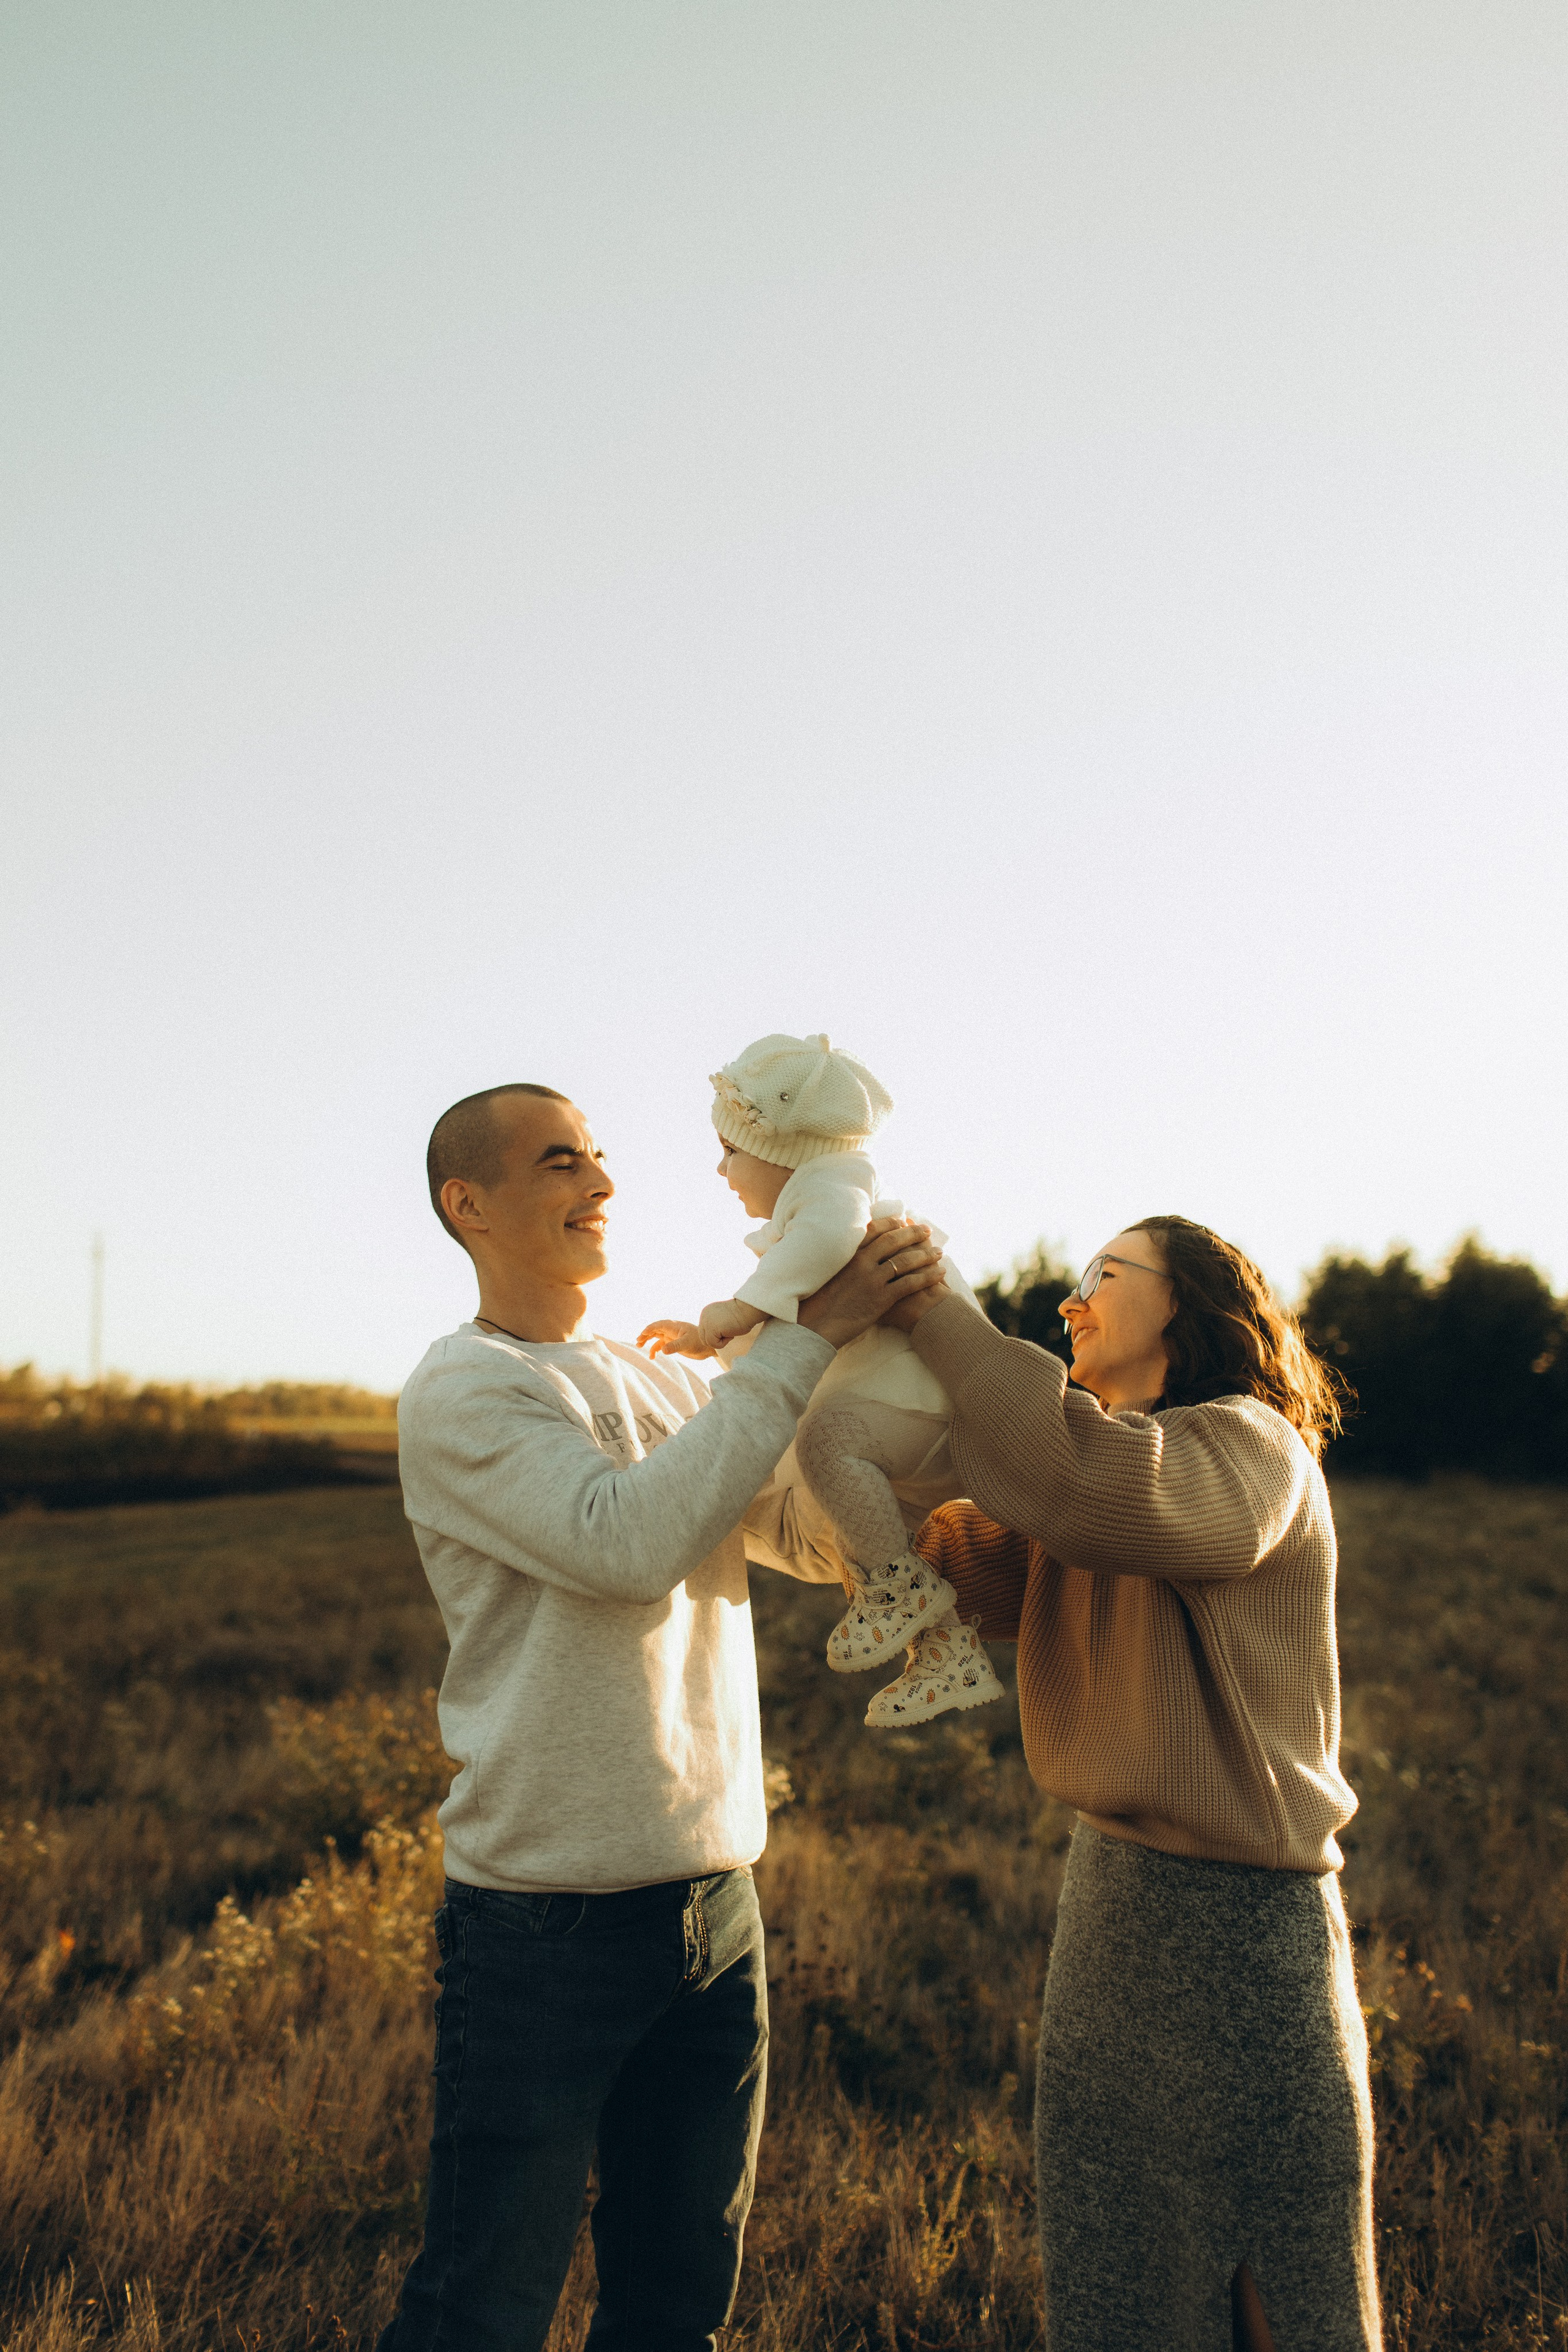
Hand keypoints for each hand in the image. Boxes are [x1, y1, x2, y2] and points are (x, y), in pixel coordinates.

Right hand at [637, 1319, 711, 1359]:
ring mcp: (671, 1337)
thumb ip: (675, 1346)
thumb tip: (662, 1350)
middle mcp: (671, 1330)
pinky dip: (655, 1350)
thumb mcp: (687, 1344)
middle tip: (638, 1342)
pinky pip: (661, 1345)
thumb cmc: (699, 1342)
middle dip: (645, 1335)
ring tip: (639, 1346)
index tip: (642, 1335)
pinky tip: (652, 1357)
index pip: (659, 1325)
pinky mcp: (673, 1344)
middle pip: (655, 1330)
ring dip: (648, 1341)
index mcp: (674, 1326)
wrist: (708, 1347)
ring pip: (656, 1337)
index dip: (649, 1329)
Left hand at [698, 1297, 768, 1351]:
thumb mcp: (723, 1319)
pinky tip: (731, 1333)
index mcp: (706, 1312)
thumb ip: (715, 1325)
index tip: (728, 1326)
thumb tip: (713, 1336)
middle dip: (717, 1339)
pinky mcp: (711, 1328)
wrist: (748, 1310)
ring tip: (730, 1331)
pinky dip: (724, 1343)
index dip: (717, 1334)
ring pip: (708, 1342)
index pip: (704, 1332)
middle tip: (729, 1331)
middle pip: (703, 1338)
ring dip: (721, 1341)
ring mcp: (706, 1322)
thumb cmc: (742, 1315)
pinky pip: (713, 1344)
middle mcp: (703, 1315)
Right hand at [797, 1217, 944, 1350]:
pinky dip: (928, 1277)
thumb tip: (843, 1254)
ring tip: (939, 1252)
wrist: (813, 1328)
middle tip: (927, 1230)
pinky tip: (940, 1274)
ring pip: (906, 1261)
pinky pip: (910, 1283)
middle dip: (914, 1233)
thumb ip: (837, 1261)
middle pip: (894, 1241)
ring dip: (926, 1255)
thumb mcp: (821, 1274)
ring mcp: (872, 1280)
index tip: (903, 1220)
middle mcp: (861, 1262)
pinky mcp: (881, 1298)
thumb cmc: (814, 1305)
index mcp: (847, 1254)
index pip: (874, 1230)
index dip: (892, 1223)